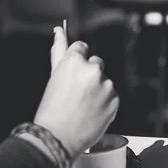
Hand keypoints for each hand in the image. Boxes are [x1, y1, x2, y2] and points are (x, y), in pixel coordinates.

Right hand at [32, 26, 119, 159]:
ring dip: (98, 90)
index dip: (77, 61)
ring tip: (82, 107)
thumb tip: (59, 29)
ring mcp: (106, 85)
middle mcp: (92, 69)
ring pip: (104, 81)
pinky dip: (104, 103)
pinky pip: (111, 96)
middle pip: (96, 63)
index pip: (82, 47)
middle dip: (89, 75)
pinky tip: (91, 114)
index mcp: (74, 60)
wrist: (57, 138)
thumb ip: (59, 50)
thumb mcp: (54, 77)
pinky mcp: (115, 99)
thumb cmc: (51, 108)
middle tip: (76, 94)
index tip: (74, 72)